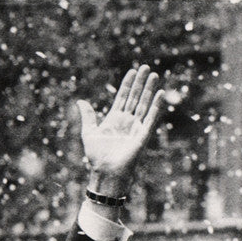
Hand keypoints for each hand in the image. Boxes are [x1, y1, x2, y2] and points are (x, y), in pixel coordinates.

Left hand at [76, 65, 164, 196]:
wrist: (105, 172)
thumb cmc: (96, 157)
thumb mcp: (89, 132)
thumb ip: (88, 116)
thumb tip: (81, 101)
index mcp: (114, 119)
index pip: (123, 97)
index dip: (128, 84)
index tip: (133, 71)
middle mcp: (127, 121)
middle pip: (136, 98)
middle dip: (141, 83)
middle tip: (147, 67)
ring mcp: (136, 127)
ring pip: (144, 104)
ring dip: (150, 90)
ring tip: (155, 75)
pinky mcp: (142, 135)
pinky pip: (151, 118)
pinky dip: (156, 107)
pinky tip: (160, 94)